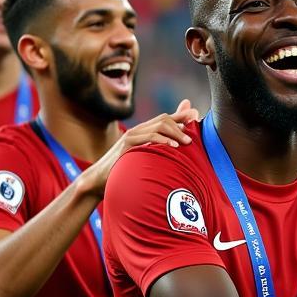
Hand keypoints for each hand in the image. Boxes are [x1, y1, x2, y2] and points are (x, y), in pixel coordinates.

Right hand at [78, 100, 196, 199]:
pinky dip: (163, 140)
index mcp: (143, 133)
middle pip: (163, 119)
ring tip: (187, 142)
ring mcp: (132, 135)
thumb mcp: (143, 162)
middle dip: (181, 124)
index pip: (164, 119)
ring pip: (158, 125)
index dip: (180, 116)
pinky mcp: (128, 143)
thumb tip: (175, 152)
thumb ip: (157, 154)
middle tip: (192, 137)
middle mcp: (138, 131)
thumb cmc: (123, 173)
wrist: (99, 180)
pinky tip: (173, 146)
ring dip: (176, 132)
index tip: (196, 117)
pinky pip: (149, 137)